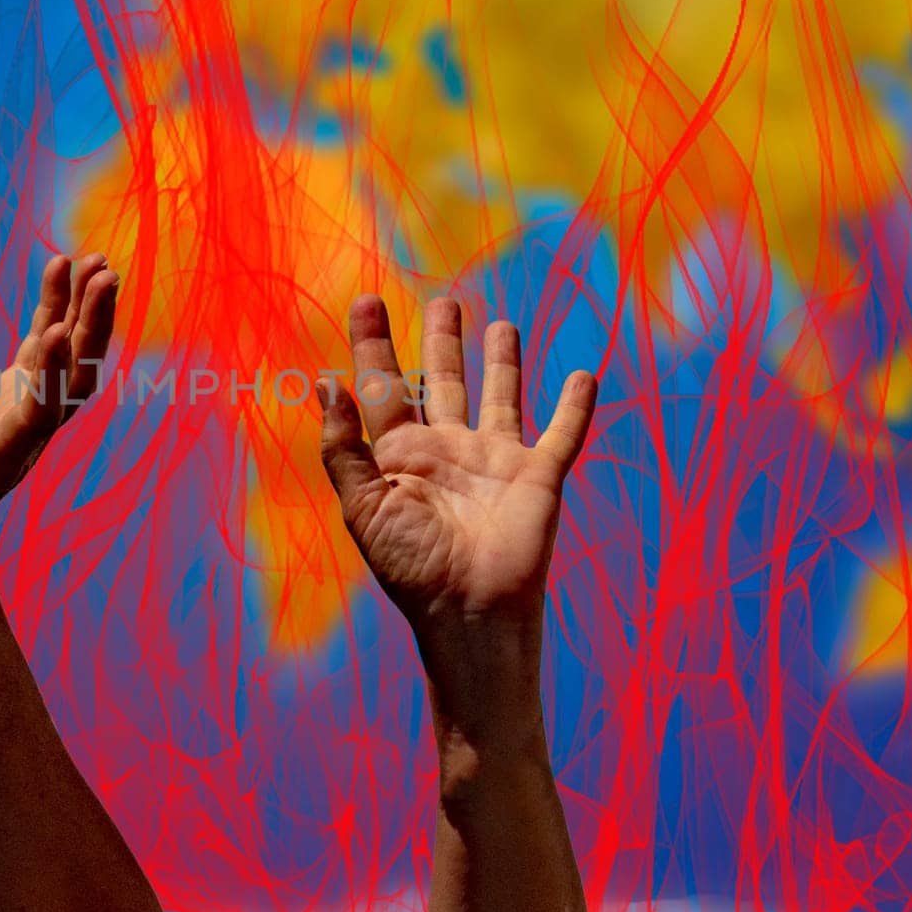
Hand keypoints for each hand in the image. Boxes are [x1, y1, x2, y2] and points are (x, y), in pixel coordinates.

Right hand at [0, 253, 118, 587]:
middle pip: (73, 378)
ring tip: (99, 260)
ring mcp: (29, 408)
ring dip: (86, 309)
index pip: (37, 414)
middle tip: (106, 277)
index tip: (55, 331)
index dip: (49, 375)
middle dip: (91, 328)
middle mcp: (29, 431)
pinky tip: (62, 264)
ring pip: (69, 356)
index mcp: (2, 457)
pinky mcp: (18, 392)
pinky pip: (44, 342)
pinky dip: (55, 304)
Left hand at [315, 295, 597, 630]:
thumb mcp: (363, 507)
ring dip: (502, 362)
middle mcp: (447, 449)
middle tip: (444, 303)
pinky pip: (562, 434)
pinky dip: (576, 407)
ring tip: (501, 325)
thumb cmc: (410, 566)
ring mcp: (494, 460)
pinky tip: (585, 376)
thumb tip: (326, 385)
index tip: (367, 300)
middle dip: (441, 342)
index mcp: (400, 455)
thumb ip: (343, 448)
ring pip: (500, 397)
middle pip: (442, 381)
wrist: (469, 610)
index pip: (383, 386)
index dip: (373, 343)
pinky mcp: (537, 476)